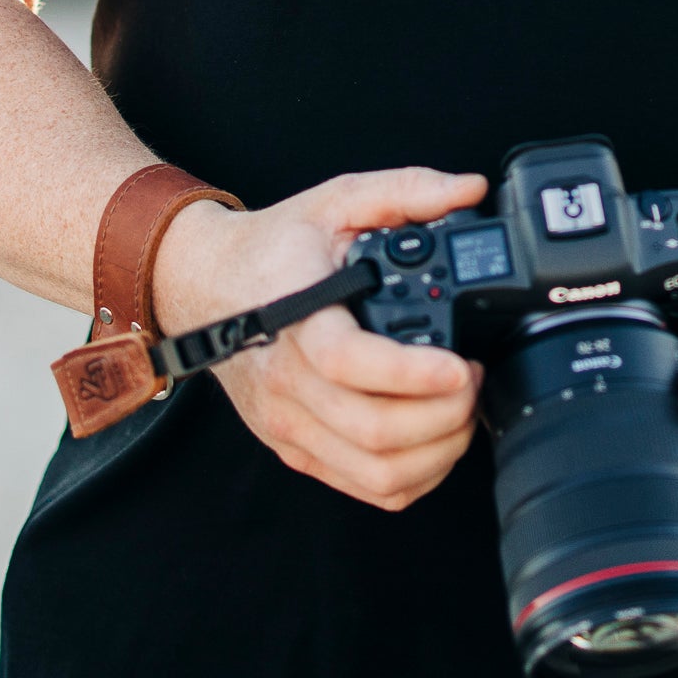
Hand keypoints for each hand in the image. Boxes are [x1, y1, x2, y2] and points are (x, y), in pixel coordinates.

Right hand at [151, 166, 488, 511]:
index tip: (459, 365)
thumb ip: (406, 189)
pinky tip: (434, 438)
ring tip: (460, 408)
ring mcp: (289, 424)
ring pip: (376, 473)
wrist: (205, 285)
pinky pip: (365, 488)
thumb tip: (470, 189)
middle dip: (446, 416)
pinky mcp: (296, 449)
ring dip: (438, 452)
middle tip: (472, 379)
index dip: (411, 374)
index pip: (347, 363)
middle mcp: (286, 382)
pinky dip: (415, 477)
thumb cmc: (274, 247)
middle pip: (373, 432)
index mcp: (295, 317)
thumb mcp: (336, 199)